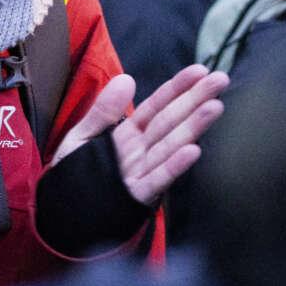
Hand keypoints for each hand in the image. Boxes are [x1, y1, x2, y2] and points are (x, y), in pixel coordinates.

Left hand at [54, 65, 227, 205]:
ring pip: (170, 146)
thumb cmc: (74, 175)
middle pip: (171, 122)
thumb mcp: (81, 137)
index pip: (156, 106)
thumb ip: (102, 111)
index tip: (200, 71)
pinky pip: (158, 179)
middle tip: (222, 80)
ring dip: (193, 128)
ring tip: (215, 107)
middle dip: (196, 101)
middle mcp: (141, 151)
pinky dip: (175, 166)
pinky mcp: (137, 197)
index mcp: (127, 134)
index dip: (177, 88)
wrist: (63, 215)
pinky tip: (193, 150)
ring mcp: (142, 173)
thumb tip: (126, 78)